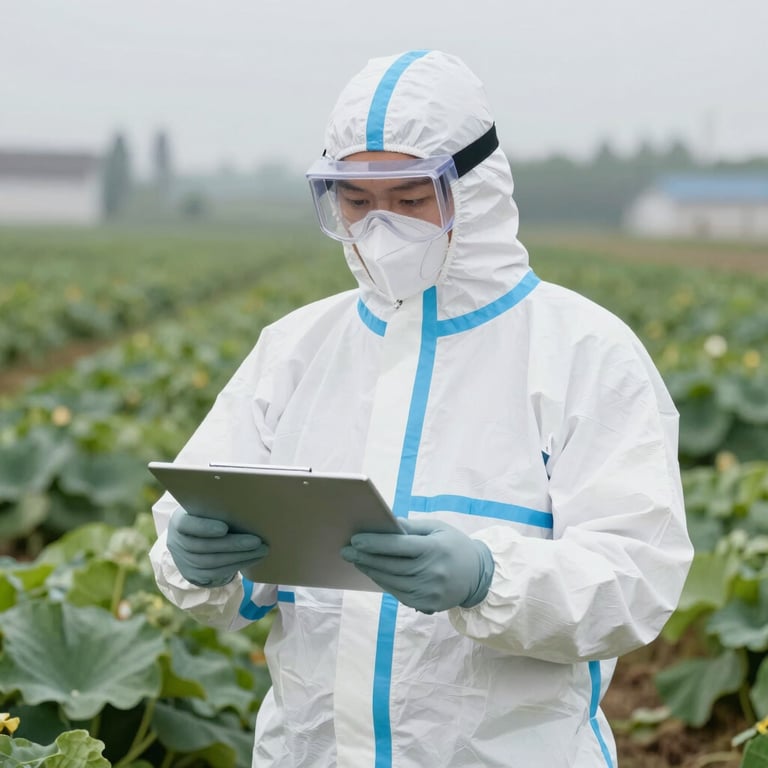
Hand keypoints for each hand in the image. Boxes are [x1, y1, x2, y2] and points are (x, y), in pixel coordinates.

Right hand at [167, 507, 268, 586]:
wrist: (191, 538)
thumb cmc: (206, 516)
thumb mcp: (205, 508)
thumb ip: (217, 507)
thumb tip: (247, 503)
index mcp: (178, 521)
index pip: (186, 524)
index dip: (204, 527)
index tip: (224, 528)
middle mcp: (177, 542)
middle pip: (204, 546)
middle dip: (233, 545)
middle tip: (257, 541)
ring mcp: (184, 561)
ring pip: (212, 563)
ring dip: (240, 557)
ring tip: (261, 551)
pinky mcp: (193, 575)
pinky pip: (216, 573)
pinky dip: (237, 565)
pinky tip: (252, 559)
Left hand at [340, 518, 493, 612]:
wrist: (478, 576)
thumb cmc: (454, 546)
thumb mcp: (437, 528)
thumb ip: (411, 527)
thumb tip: (385, 523)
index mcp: (434, 549)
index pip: (399, 546)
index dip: (375, 543)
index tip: (355, 539)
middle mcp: (431, 572)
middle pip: (390, 565)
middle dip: (365, 557)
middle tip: (346, 550)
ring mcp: (428, 591)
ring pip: (391, 581)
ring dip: (370, 570)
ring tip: (355, 560)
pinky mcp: (426, 604)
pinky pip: (397, 593)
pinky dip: (382, 582)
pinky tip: (373, 572)